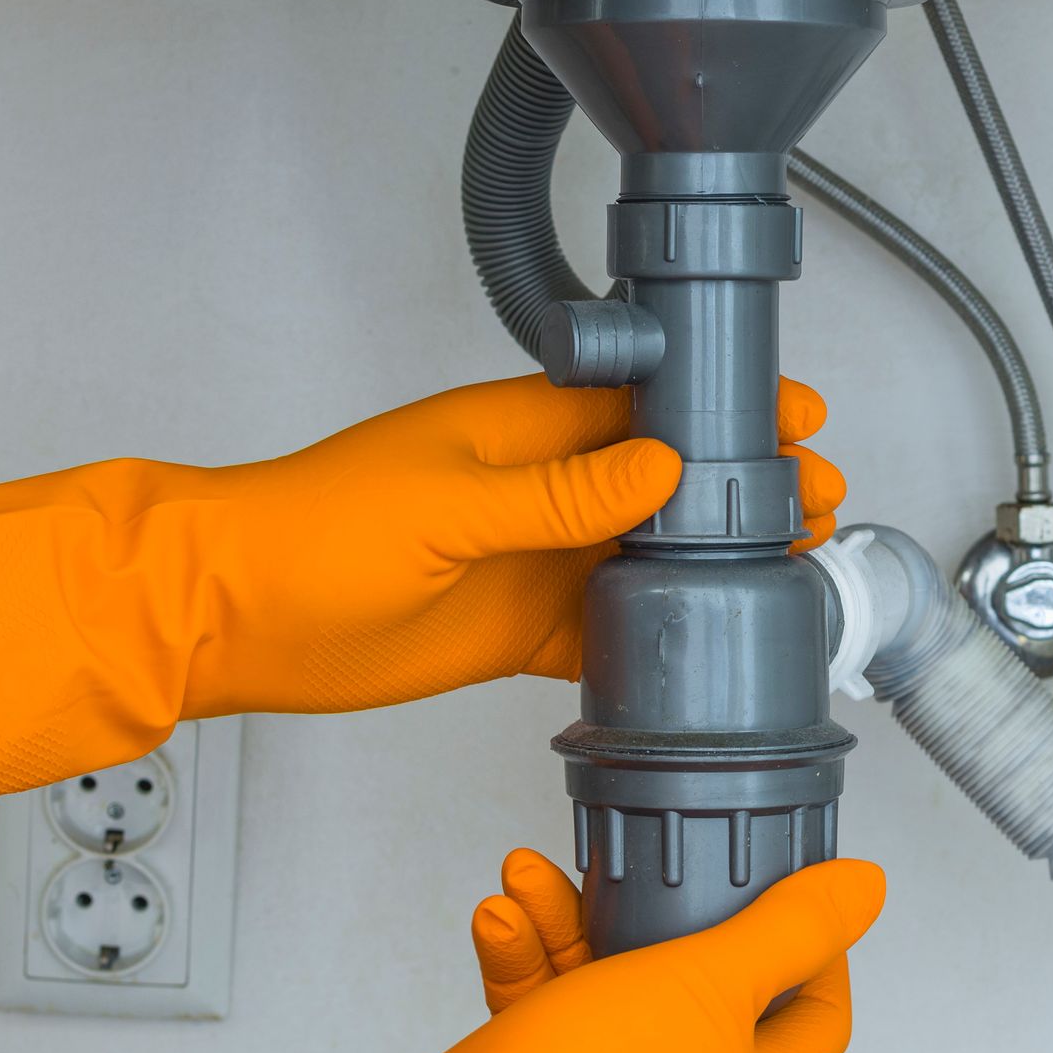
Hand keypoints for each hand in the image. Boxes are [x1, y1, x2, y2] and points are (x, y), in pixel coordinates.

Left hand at [0, 373, 842, 826]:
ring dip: (710, 564)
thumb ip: (560, 493)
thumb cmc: (312, 531)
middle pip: (660, 485)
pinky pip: (602, 631)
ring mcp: (528, 561)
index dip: (720, 411)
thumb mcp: (446, 505)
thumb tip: (662, 470)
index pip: (642, 405)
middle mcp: (533, 491)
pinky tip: (708, 646)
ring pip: (643, 558)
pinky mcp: (513, 630)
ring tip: (791, 569)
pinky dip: (654, 638)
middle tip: (815, 504)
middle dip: (740, 489)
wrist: (237, 616)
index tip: (794, 414)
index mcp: (517, 430)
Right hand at [220, 853, 884, 1052]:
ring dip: (565, 913)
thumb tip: (865, 888)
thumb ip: (789, 930)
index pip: (816, 1014)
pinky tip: (504, 914)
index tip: (790, 884)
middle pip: (696, 976)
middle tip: (645, 854)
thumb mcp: (712, 982)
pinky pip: (541, 991)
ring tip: (531, 871)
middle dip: (656, 901)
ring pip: (603, 972)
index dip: (817, 946)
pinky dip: (522, 946)